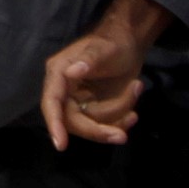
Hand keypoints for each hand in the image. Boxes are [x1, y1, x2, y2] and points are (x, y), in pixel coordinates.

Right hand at [40, 0, 171, 148]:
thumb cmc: (114, 42)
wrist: (130, 44)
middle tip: (122, 136)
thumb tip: (71, 73)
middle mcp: (64, 91)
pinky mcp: (93, 109)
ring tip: (136, 90)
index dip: (54, 124)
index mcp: (59, 73)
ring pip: (92, 124)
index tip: (61, 145)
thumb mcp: (103, 49)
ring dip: (117, 115)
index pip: (52, 103)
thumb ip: (88, 59)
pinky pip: (104, 125)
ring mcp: (79, 102)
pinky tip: (133, 112)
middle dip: (98, 129)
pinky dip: (121, 121)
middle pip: (74, 121)